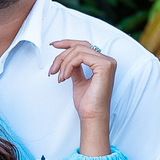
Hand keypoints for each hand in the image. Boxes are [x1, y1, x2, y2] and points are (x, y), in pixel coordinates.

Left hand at [49, 39, 115, 155]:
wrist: (92, 116)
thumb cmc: (87, 103)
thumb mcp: (78, 79)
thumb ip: (75, 66)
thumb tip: (67, 56)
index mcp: (102, 63)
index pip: (83, 45)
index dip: (67, 43)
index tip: (53, 45)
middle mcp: (107, 60)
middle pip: (79, 46)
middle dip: (61, 56)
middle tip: (52, 70)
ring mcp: (107, 62)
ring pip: (78, 50)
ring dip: (63, 63)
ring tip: (59, 77)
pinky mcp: (105, 66)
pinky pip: (80, 56)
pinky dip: (68, 65)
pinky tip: (65, 77)